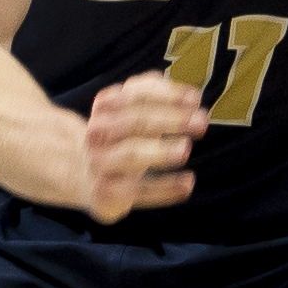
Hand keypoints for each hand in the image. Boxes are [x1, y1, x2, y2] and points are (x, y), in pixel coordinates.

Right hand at [78, 72, 204, 221]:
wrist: (86, 176)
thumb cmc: (120, 140)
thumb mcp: (132, 112)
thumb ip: (157, 98)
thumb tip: (190, 96)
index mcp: (105, 106)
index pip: (135, 94)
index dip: (167, 94)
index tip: (195, 99)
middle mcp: (97, 133)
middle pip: (134, 121)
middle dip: (170, 119)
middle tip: (201, 122)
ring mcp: (100, 164)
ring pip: (131, 154)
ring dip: (161, 150)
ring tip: (186, 149)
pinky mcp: (106, 193)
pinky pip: (138, 190)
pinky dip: (165, 188)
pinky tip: (187, 184)